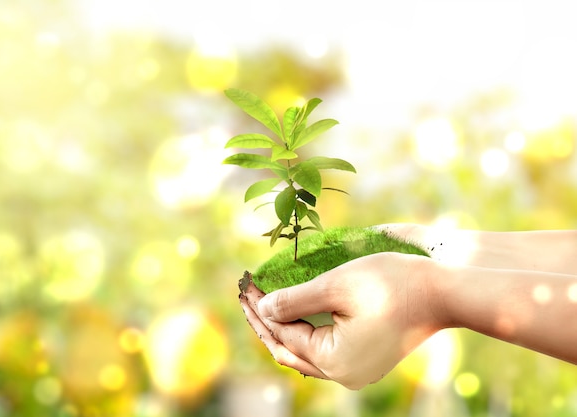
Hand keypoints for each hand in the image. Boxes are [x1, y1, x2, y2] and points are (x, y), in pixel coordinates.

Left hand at [239, 252, 442, 389]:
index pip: (282, 334)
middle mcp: (343, 374)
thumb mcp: (335, 286)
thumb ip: (294, 300)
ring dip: (284, 326)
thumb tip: (264, 310)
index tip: (245, 284)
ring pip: (305, 352)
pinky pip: (324, 349)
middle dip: (265, 321)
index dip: (260, 308)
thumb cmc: (392, 284)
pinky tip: (294, 312)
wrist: (444, 292)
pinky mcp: (366, 359)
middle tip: (246, 295)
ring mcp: (356, 369)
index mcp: (334, 360)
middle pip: (289, 349)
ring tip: (263, 302)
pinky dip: (305, 331)